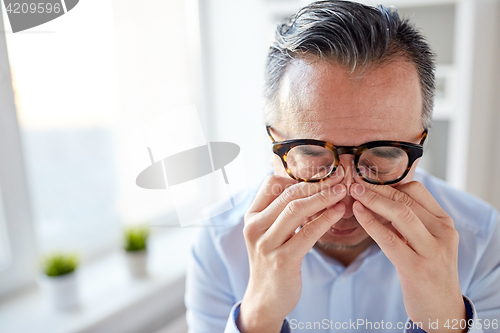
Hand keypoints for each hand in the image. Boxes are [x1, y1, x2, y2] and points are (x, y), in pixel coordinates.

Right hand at [238, 170, 346, 332]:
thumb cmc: (272, 260)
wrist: (265, 298)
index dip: (297, 175)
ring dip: (323, 197)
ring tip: (342, 190)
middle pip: (288, 194)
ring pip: (296, 209)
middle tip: (339, 176)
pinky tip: (338, 212)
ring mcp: (266, 244)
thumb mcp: (269, 232)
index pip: (272, 183)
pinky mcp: (282, 260)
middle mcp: (255, 227)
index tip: (321, 172)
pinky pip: (307, 233)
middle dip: (316, 183)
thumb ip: (281, 211)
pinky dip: (325, 219)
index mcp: (251, 216)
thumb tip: (306, 185)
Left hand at [351, 181, 466, 332]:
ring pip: (400, 214)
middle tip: (354, 180)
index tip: (367, 177)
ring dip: (373, 200)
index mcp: (444, 223)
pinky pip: (389, 239)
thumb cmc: (428, 271)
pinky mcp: (416, 268)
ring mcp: (432, 251)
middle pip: (406, 200)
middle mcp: (442, 233)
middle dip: (377, 188)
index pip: (417, 190)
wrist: (442, 310)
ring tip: (353, 192)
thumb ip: (410, 220)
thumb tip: (379, 196)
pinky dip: (371, 222)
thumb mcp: (427, 241)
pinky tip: (357, 213)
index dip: (389, 181)